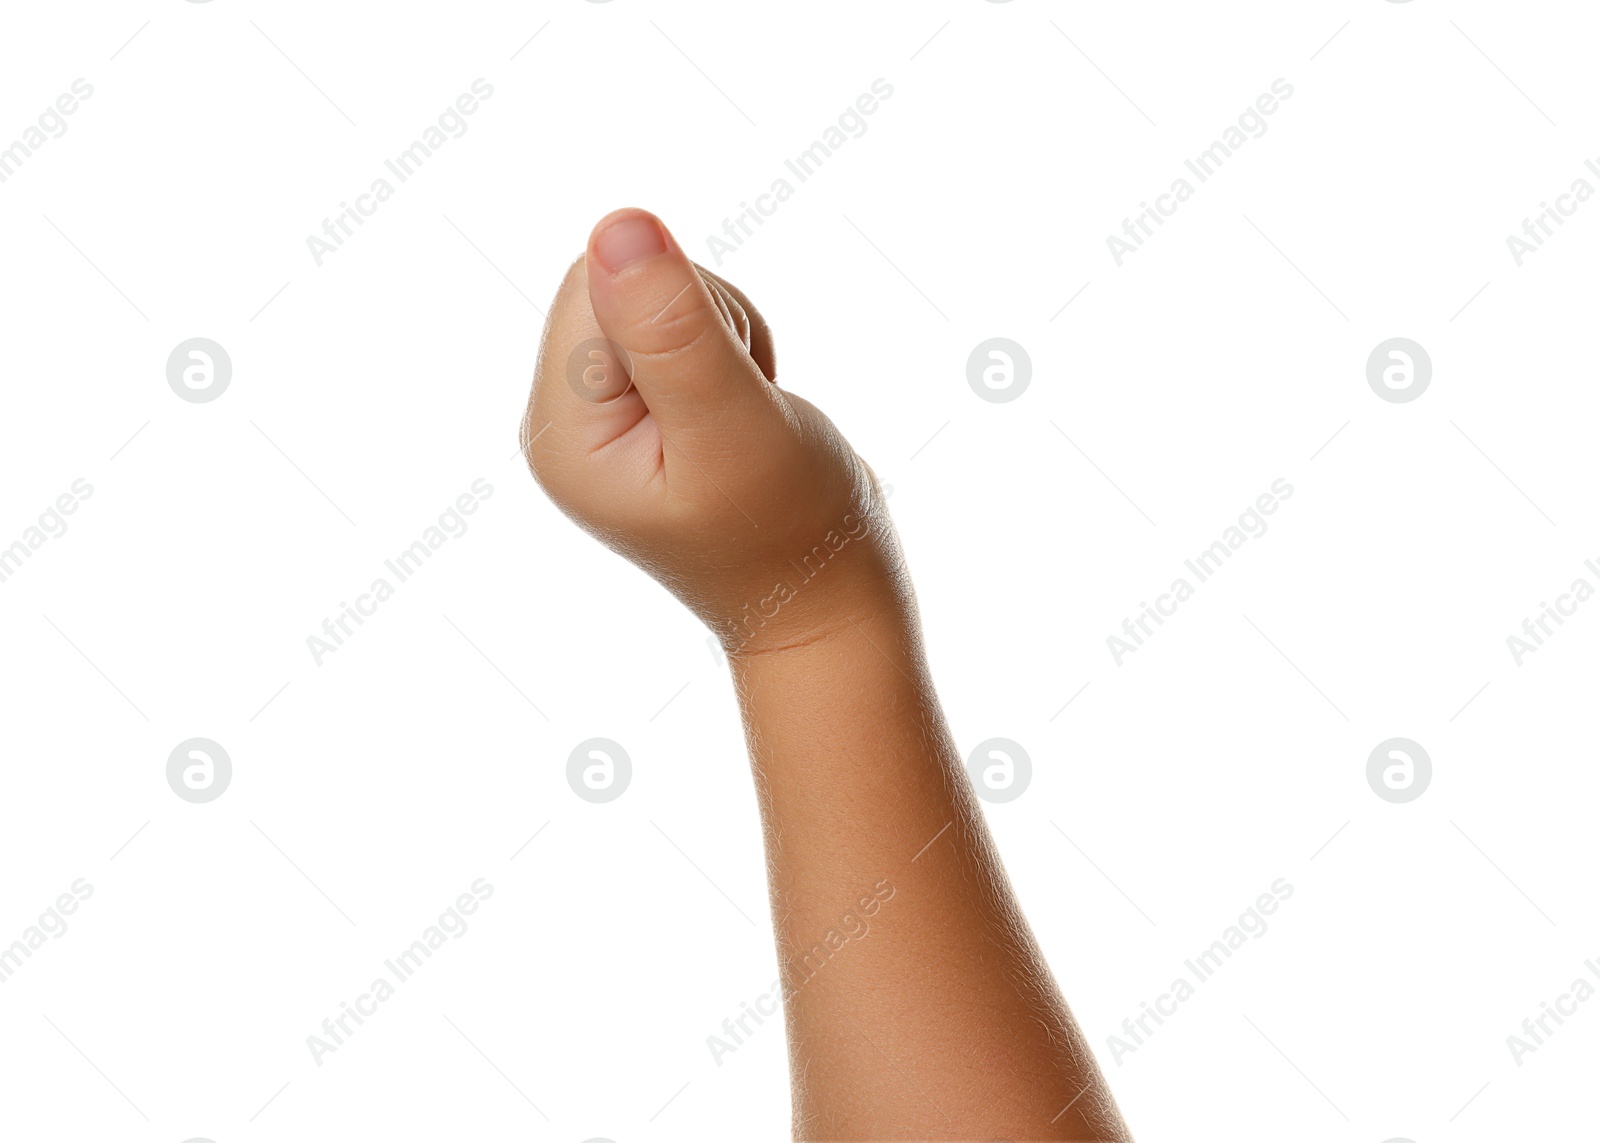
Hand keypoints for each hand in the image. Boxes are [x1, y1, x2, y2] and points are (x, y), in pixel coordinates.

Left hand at [523, 208, 905, 654]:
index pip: (596, 284)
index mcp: (562, 435)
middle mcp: (563, 425)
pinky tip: (745, 416)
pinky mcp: (643, 412)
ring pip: (656, 295)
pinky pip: (677, 323)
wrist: (828, 604)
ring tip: (751, 417)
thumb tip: (615, 221)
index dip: (682, 313)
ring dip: (724, 336)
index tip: (725, 394)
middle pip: (617, 283)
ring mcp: (601, 420)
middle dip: (701, 321)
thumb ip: (675, 329)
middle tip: (744, 405)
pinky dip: (730, 351)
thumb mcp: (736, 425)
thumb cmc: (795, 532)